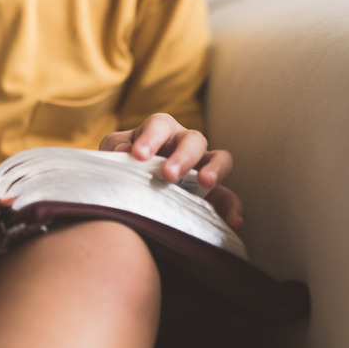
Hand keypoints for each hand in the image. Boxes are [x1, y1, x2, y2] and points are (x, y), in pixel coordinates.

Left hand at [99, 113, 244, 229]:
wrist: (128, 181)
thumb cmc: (123, 157)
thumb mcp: (114, 147)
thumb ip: (116, 145)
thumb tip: (122, 151)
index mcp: (161, 128)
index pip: (159, 126)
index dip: (151, 138)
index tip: (138, 155)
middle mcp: (185, 143)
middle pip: (194, 140)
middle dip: (183, 156)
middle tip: (168, 174)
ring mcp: (201, 165)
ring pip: (220, 159)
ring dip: (216, 170)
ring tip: (207, 183)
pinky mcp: (211, 192)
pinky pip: (228, 197)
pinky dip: (234, 207)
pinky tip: (233, 222)